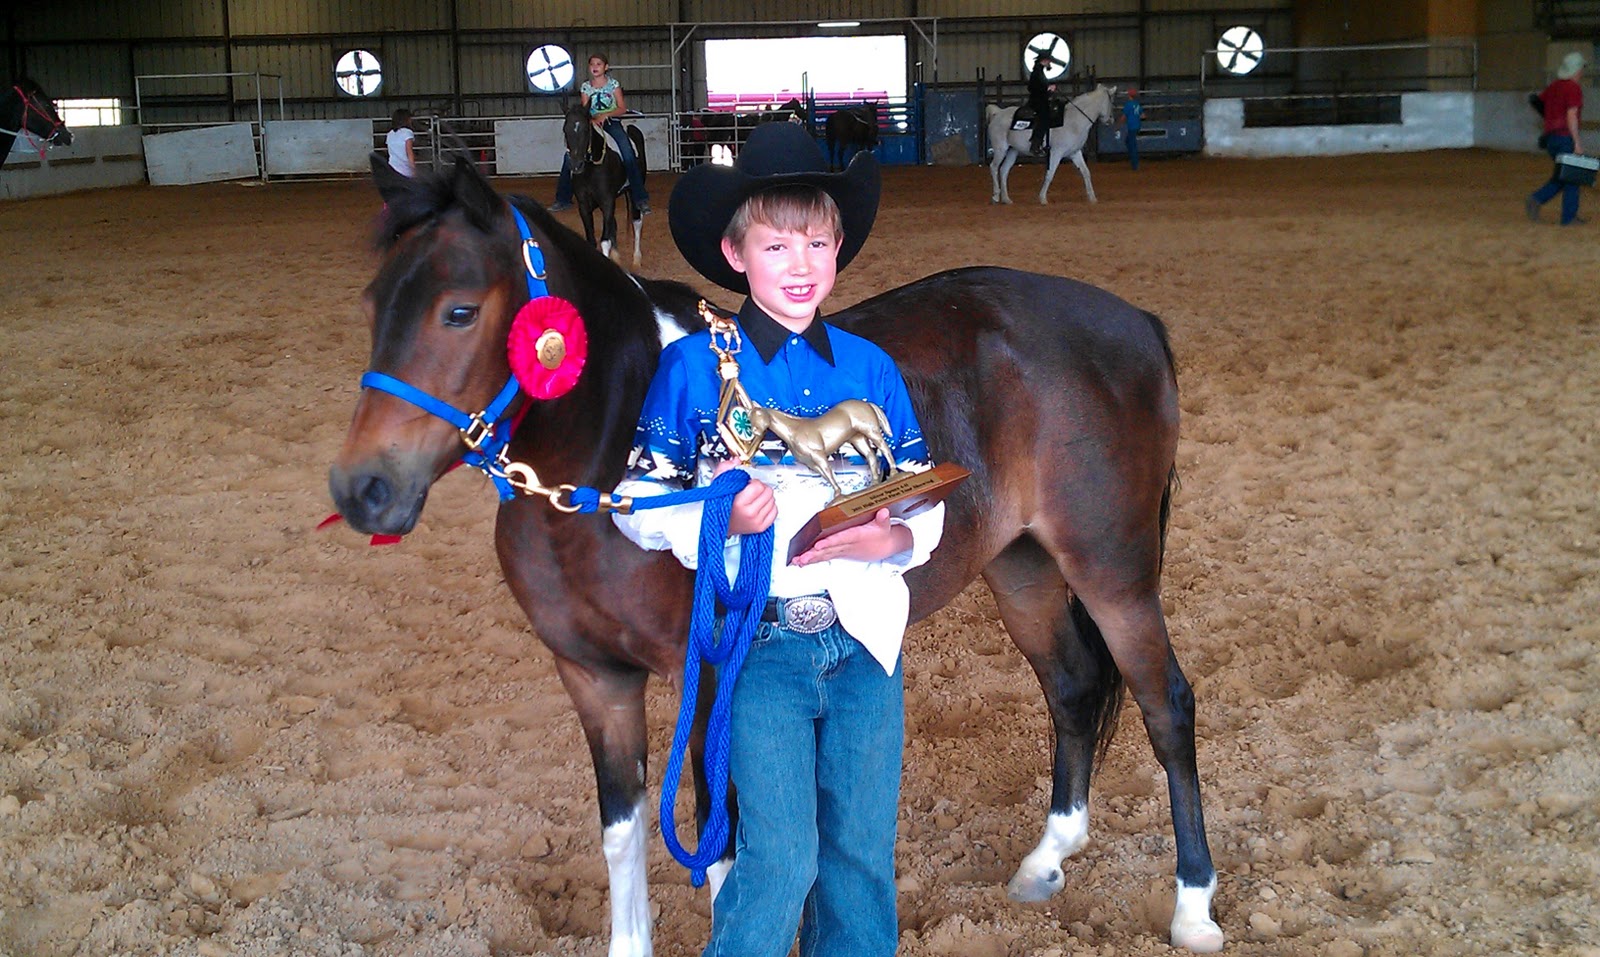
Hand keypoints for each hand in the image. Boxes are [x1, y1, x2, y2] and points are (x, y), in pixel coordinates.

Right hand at [715, 459, 775, 535]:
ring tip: (754, 499)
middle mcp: (750, 514)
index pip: (758, 486)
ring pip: (772, 500)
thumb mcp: (718, 484)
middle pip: (767, 492)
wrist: (719, 525)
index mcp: (739, 503)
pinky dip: (769, 506)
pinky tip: (759, 506)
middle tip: (751, 491)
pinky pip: (774, 511)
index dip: (753, 482)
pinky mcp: (761, 527)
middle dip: (760, 488)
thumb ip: (725, 469)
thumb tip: (736, 461)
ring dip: (764, 497)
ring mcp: (757, 521)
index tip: (747, 485)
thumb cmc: (719, 506)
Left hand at [790, 509, 909, 565]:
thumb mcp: (884, 526)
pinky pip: (824, 557)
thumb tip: (883, 513)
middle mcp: (847, 545)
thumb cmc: (880, 535)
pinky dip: (812, 560)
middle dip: (815, 554)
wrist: (883, 547)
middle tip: (802, 557)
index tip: (819, 544)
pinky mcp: (838, 552)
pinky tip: (801, 562)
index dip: (830, 542)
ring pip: (824, 555)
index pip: (841, 539)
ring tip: (798, 561)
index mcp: (856, 537)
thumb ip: (882, 519)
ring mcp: (841, 550)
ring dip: (811, 558)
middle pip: (829, 550)